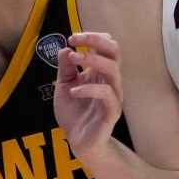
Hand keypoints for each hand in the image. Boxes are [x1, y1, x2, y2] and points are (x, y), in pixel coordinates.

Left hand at [53, 30, 126, 156]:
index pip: (106, 46)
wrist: (78, 141)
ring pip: (113, 70)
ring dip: (93, 60)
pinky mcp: (112, 112)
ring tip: (74, 59)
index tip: (72, 38)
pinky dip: (89, 89)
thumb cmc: (74, 113)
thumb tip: (65, 49)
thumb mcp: (63, 86)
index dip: (92, 37)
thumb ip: (65, 68)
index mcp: (100, 72)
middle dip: (95, 41)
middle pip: (114, 51)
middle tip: (75, 39)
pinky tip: (74, 91)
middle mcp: (109, 80)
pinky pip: (107, 95)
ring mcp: (113, 95)